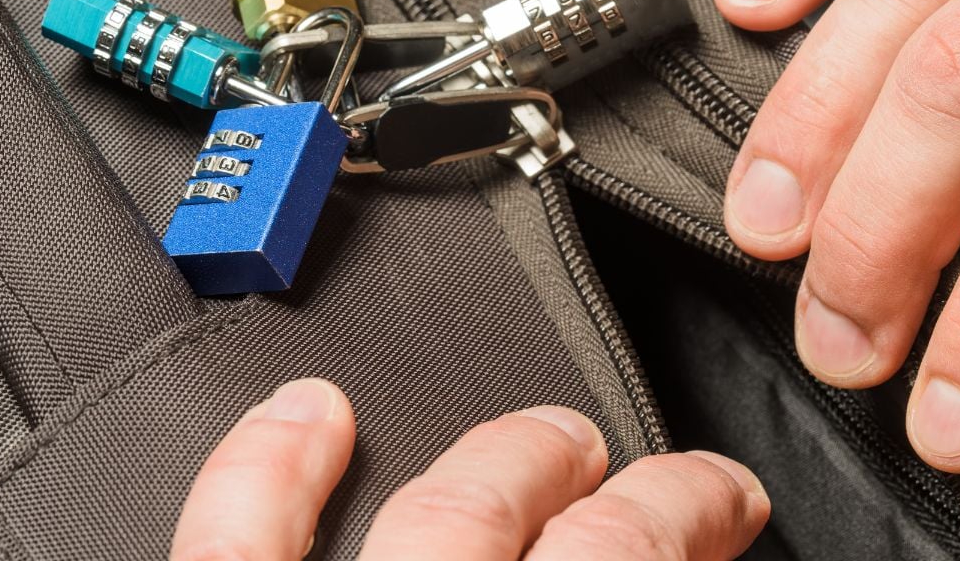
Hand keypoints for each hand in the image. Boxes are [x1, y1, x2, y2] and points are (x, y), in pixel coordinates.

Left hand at [171, 378, 768, 559]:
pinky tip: (307, 412)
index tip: (726, 503)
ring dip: (507, 466)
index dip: (694, 517)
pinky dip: (268, 473)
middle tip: (662, 484)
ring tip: (546, 437)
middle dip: (639, 501)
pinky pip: (233, 547)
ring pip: (438, 525)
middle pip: (576, 547)